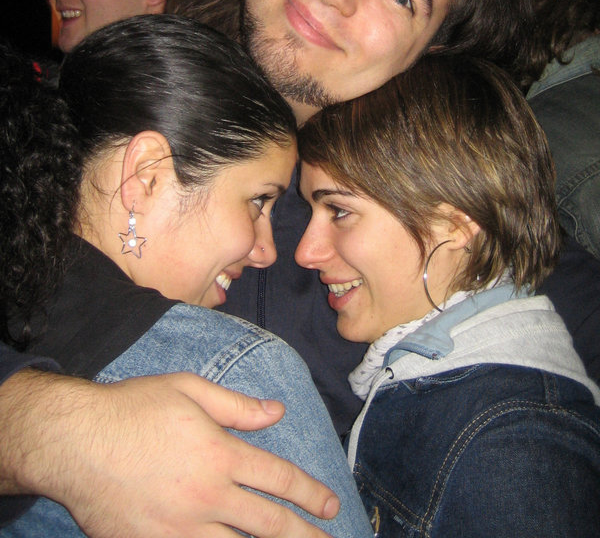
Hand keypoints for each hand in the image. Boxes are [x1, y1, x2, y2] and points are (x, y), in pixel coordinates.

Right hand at [1, 369, 339, 536]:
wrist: (74, 442)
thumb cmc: (132, 408)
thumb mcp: (188, 390)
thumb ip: (236, 405)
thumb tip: (276, 412)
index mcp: (219, 454)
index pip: (279, 478)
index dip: (311, 494)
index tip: (331, 504)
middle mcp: (207, 496)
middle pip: (269, 525)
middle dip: (305, 535)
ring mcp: (180, 528)